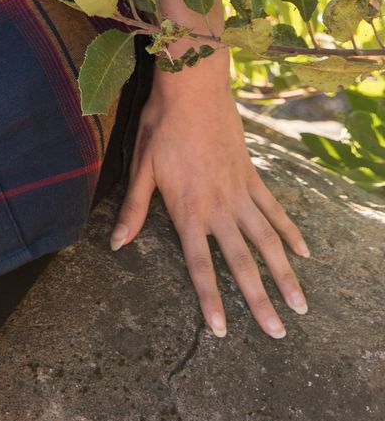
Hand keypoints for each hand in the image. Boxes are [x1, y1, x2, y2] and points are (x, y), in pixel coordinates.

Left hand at [110, 58, 309, 338]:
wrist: (193, 86)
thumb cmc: (161, 124)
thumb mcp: (141, 165)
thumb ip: (134, 208)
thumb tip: (116, 243)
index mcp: (188, 209)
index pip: (200, 264)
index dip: (210, 299)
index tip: (222, 331)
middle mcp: (219, 207)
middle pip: (242, 262)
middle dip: (259, 300)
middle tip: (276, 334)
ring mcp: (240, 192)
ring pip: (267, 242)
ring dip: (284, 275)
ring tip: (300, 306)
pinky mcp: (252, 176)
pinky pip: (274, 210)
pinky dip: (290, 232)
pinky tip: (303, 252)